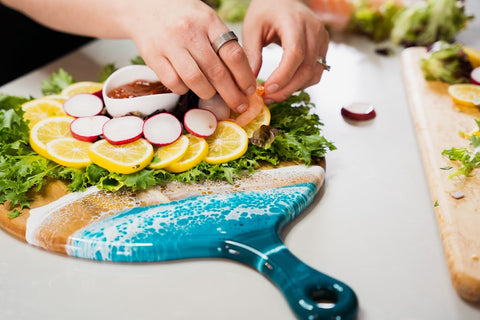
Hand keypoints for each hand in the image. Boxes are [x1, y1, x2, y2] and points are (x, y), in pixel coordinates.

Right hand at [123, 0, 256, 111]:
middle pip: (217, 72)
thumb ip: (222, 42)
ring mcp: (170, 44)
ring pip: (196, 81)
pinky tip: (187, 85)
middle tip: (239, 105)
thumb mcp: (206, 20)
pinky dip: (183, 89)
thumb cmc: (181, 16)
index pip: (233, 53)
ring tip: (211, 94)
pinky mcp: (153, 57)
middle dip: (232, 94)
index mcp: (208, 21)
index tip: (249, 90)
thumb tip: (242, 75)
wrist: (144, 7)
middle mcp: (190, 32)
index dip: (244, 76)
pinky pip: (174, 83)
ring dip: (208, 93)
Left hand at [242, 0, 328, 102]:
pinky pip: (316, 72)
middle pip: (306, 67)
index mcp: (294, 21)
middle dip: (287, 88)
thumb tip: (249, 82)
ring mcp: (322, 38)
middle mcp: (313, 29)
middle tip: (268, 98)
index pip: (295, 53)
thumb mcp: (252, 27)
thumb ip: (251, 53)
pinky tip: (285, 87)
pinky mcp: (323, 47)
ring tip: (274, 95)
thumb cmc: (266, 11)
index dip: (283, 75)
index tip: (268, 89)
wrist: (282, 0)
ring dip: (294, 89)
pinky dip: (301, 83)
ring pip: (314, 73)